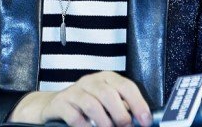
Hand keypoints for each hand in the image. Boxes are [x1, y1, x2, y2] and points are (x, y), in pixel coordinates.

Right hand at [8, 71, 151, 126]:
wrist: (56, 105)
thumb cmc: (88, 104)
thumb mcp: (107, 102)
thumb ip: (122, 107)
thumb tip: (140, 120)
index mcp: (106, 78)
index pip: (125, 86)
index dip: (138, 103)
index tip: (145, 121)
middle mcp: (90, 81)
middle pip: (108, 94)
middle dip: (120, 115)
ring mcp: (74, 91)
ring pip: (92, 105)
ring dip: (104, 123)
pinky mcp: (61, 103)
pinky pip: (74, 116)